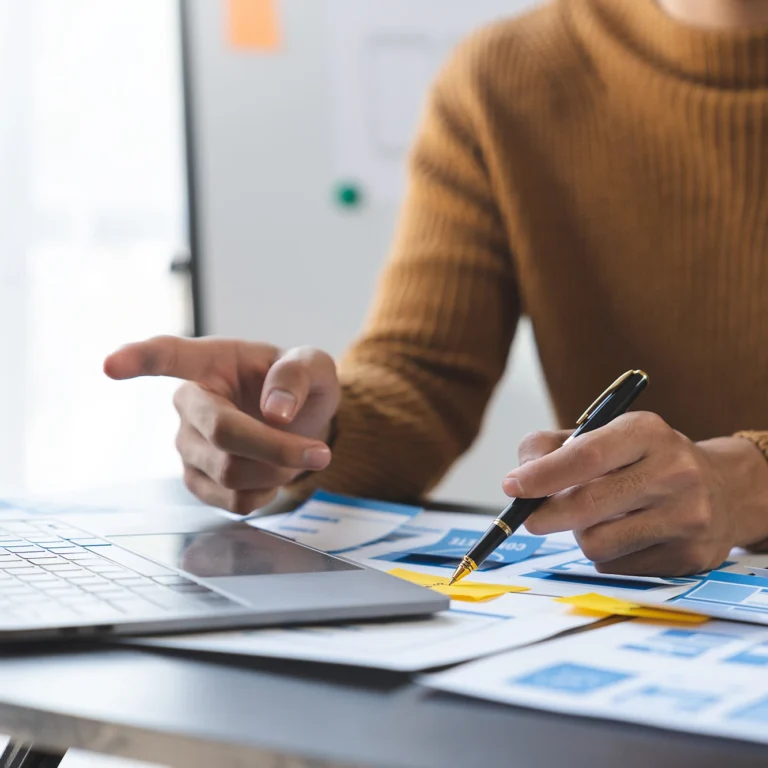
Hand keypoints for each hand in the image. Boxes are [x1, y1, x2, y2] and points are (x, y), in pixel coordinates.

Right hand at [104, 336, 339, 513]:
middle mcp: (189, 403)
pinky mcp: (196, 480)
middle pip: (223, 433)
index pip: (167, 356)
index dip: (138, 360)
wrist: (300, 423)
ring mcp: (187, 445)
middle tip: (320, 453)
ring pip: (231, 472)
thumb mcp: (314, 366)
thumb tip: (275, 412)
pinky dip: (268, 493)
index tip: (110, 365)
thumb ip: (298, 375)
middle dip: (277, 448)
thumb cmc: (299, 385)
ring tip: (293, 454)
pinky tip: (272, 473)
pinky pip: (233, 501)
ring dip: (278, 471)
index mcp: (210, 362)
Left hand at [503, 412, 767, 576]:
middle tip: (531, 519)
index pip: (587, 454)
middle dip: (546, 515)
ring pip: (597, 542)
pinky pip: (615, 566)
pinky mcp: (688, 556)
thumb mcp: (605, 435)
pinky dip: (604, 555)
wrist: (722, 490)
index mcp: (647, 432)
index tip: (512, 486)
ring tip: (596, 519)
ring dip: (580, 535)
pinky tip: (624, 535)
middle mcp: (674, 472)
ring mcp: (686, 517)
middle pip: (587, 504)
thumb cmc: (644, 460)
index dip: (543, 474)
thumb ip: (552, 448)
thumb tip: (518, 480)